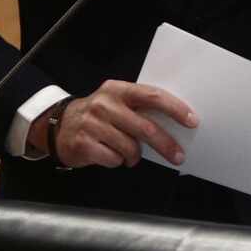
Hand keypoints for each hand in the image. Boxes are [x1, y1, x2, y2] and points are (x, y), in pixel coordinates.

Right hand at [30, 80, 196, 168]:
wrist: (59, 126)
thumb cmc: (99, 115)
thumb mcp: (118, 103)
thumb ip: (140, 108)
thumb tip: (176, 123)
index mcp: (118, 90)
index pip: (152, 96)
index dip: (175, 108)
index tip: (191, 120)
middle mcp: (105, 104)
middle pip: (145, 127)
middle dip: (166, 144)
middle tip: (178, 156)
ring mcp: (92, 123)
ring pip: (130, 147)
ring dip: (135, 155)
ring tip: (130, 154)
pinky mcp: (83, 143)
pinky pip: (113, 159)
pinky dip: (117, 161)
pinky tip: (112, 155)